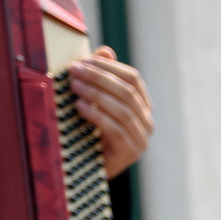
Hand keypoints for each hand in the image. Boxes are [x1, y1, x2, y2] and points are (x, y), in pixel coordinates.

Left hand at [70, 48, 152, 177]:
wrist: (89, 168)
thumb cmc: (90, 130)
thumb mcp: (95, 101)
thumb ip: (101, 78)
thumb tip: (106, 51)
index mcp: (142, 105)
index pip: (133, 78)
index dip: (108, 67)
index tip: (83, 61)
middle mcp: (147, 121)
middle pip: (128, 92)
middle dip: (98, 78)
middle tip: (74, 71)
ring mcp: (141, 139)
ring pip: (122, 109)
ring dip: (95, 94)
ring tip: (73, 87)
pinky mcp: (130, 153)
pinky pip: (116, 130)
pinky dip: (96, 116)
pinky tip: (79, 107)